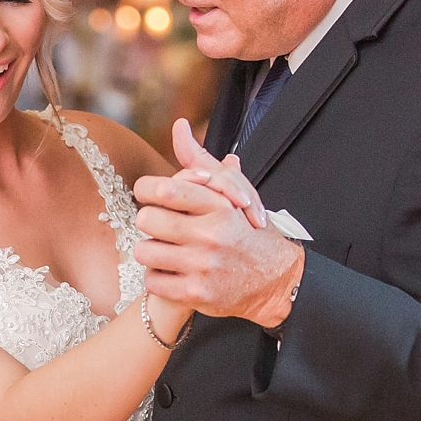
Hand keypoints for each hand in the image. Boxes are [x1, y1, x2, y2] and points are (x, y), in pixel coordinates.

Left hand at [132, 120, 304, 328]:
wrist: (276, 280)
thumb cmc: (247, 232)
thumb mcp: (232, 193)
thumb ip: (201, 161)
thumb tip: (179, 126)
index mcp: (218, 206)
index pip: (165, 188)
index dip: (147, 189)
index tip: (150, 194)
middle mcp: (210, 235)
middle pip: (147, 218)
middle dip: (149, 221)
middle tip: (161, 225)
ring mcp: (202, 266)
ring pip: (144, 250)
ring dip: (151, 250)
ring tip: (167, 249)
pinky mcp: (196, 294)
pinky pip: (151, 281)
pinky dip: (157, 277)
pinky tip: (172, 272)